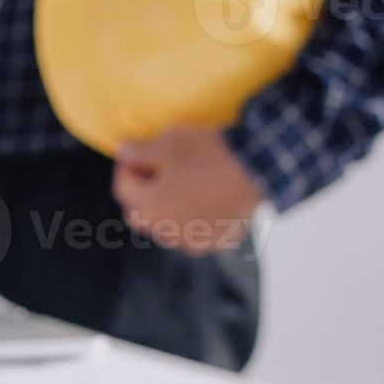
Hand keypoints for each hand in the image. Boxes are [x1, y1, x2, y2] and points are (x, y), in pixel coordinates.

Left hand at [112, 127, 262, 256]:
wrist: (261, 167)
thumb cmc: (212, 152)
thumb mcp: (171, 141)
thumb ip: (140, 150)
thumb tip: (123, 151)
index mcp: (148, 208)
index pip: (122, 188)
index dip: (126, 167)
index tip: (134, 152)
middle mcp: (166, 232)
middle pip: (138, 213)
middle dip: (140, 193)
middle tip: (153, 171)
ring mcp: (192, 241)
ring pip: (165, 228)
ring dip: (164, 211)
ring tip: (179, 188)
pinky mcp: (216, 242)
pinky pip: (194, 235)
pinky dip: (191, 222)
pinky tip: (202, 203)